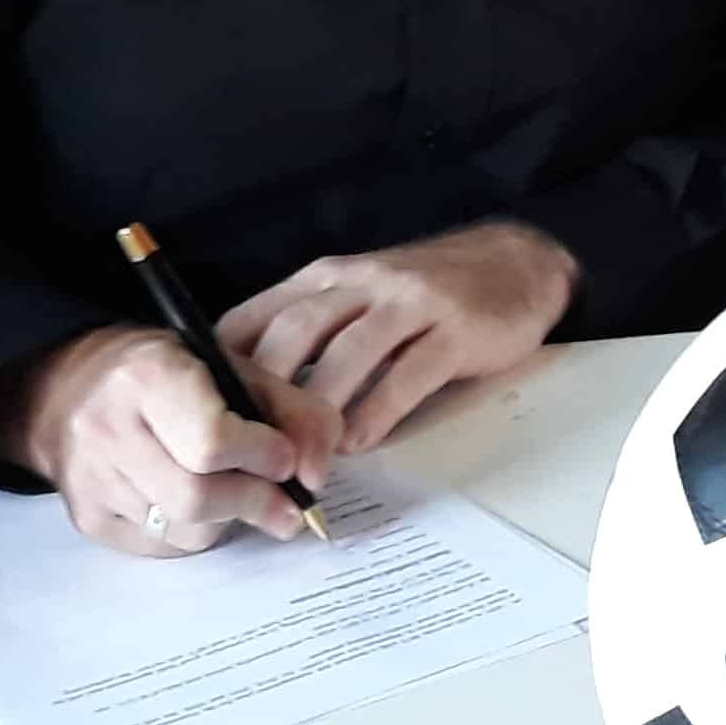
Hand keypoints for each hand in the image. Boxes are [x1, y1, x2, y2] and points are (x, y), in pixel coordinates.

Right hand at [0, 324, 340, 556]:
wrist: (72, 388)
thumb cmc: (167, 373)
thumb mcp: (232, 366)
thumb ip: (293, 410)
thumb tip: (315, 474)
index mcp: (148, 377)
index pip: (211, 440)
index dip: (261, 456)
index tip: (285, 458)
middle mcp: (108, 430)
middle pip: (197, 497)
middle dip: (255, 502)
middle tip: (285, 502)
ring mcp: (91, 480)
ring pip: (183, 530)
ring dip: (228, 520)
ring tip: (241, 494)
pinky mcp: (88, 519)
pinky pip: (161, 547)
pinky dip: (197, 533)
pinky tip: (202, 505)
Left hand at [222, 220, 579, 451]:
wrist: (518, 263)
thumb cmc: (426, 293)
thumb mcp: (358, 297)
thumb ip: (311, 336)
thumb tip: (251, 401)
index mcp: (326, 278)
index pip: (256, 317)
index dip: (225, 368)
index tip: (207, 420)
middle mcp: (362, 282)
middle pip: (295, 334)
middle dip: (269, 396)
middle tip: (252, 453)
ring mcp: (411, 302)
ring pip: (348, 354)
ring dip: (321, 413)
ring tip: (306, 461)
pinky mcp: (456, 329)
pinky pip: (408, 373)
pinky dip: (378, 411)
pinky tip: (361, 443)